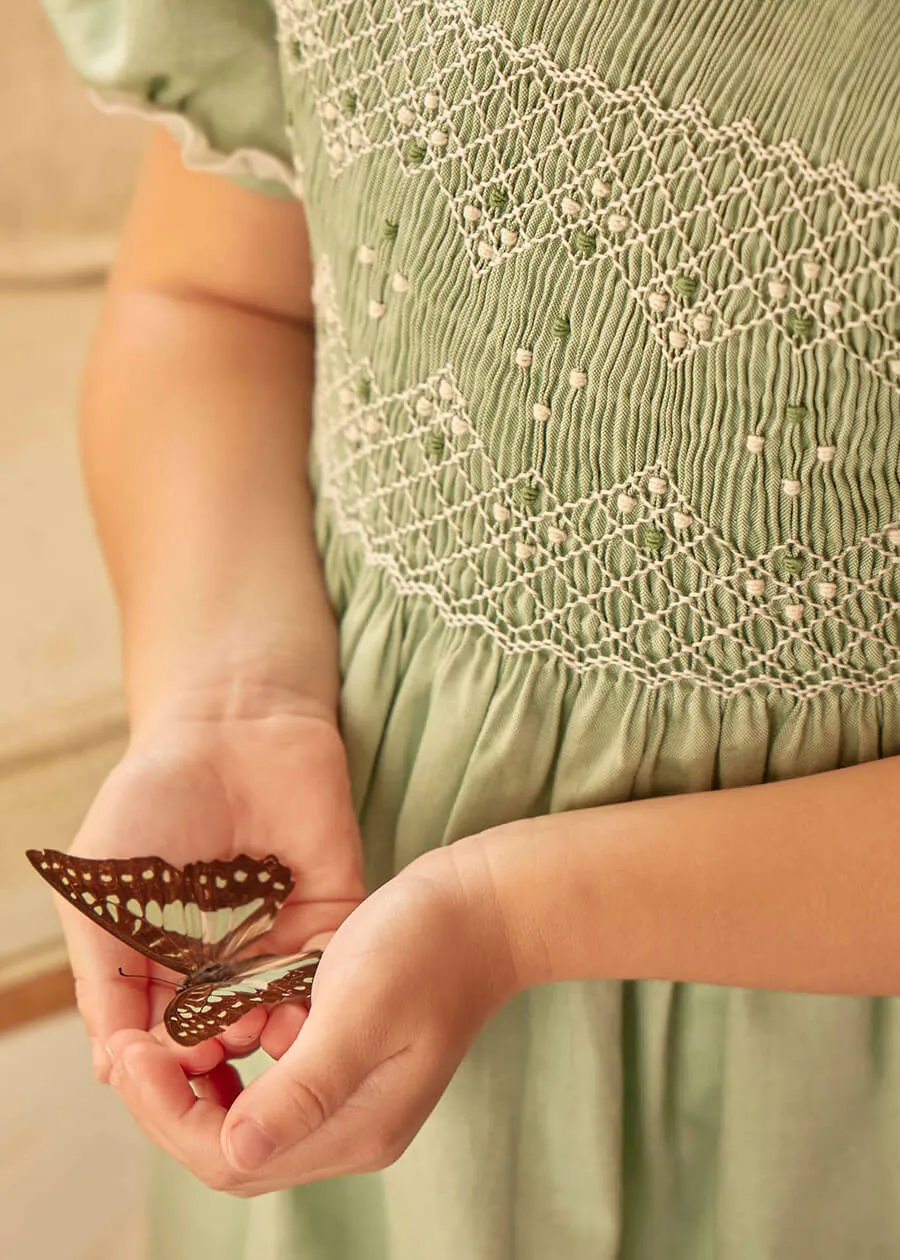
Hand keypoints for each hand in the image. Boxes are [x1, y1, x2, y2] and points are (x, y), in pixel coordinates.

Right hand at [60, 687, 366, 1082]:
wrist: (227, 724)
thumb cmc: (150, 798)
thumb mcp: (101, 888)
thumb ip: (104, 974)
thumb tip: (111, 1067)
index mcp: (168, 964)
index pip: (166, 1038)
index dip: (165, 1062)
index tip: (163, 1070)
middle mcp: (227, 963)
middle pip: (227, 1035)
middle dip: (221, 1053)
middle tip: (214, 1054)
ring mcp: (281, 939)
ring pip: (281, 1011)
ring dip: (272, 1034)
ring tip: (257, 1034)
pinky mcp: (332, 912)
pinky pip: (332, 966)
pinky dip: (322, 993)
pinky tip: (305, 1006)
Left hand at [104, 840, 519, 1193]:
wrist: (490, 907)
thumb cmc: (429, 944)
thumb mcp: (361, 1007)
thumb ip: (303, 1086)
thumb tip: (234, 1152)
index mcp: (355, 1126)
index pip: (232, 1157)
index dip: (168, 1114)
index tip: (131, 1053)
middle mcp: (350, 1128)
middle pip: (232, 1150)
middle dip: (170, 1106)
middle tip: (128, 1047)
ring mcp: (351, 1099)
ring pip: (244, 1121)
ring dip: (193, 1088)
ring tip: (159, 1038)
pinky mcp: (348, 1064)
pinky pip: (267, 1086)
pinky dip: (227, 1064)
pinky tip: (210, 1025)